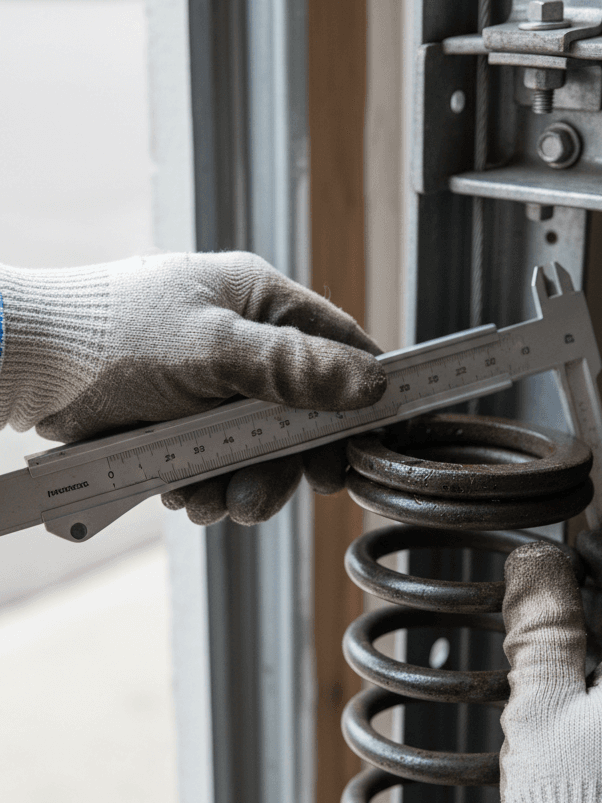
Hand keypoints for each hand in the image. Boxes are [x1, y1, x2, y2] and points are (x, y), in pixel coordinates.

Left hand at [0, 252, 385, 523]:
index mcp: (259, 301)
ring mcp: (210, 384)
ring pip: (258, 448)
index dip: (359, 397)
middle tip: (267, 495)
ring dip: (242, 483)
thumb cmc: (112, 336)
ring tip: (213, 501)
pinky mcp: (179, 420)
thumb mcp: (213, 350)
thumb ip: (292, 368)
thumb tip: (367, 382)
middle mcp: (242, 341)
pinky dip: (206, 484)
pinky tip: (184, 491)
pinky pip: (216, 462)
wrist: (28, 365)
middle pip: (300, 413)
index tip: (367, 446)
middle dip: (285, 462)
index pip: (339, 345)